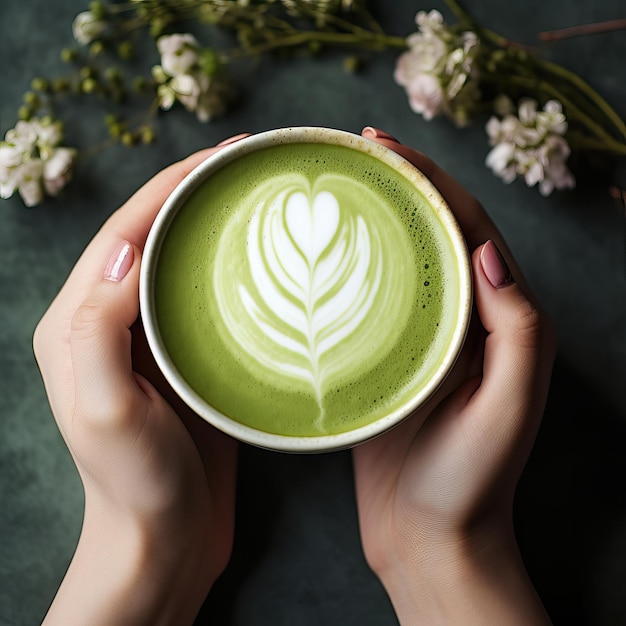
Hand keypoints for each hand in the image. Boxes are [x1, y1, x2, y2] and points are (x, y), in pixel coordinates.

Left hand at [33, 135, 248, 624]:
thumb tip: (127, 246)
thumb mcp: (105, 410)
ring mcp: (152, 337)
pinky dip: (234, 267)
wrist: (165, 537)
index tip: (224, 153)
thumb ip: (99, 326)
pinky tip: (267, 259)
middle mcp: (112, 319)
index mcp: (80, 320)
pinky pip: (207, 295)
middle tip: (252, 164)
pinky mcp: (187, 357)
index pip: (127, 229)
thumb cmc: (135, 483)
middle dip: (199, 191)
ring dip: (218, 224)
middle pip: (155, 233)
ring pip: (184, 260)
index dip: (172, 184)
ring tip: (263, 197)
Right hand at [353, 127, 555, 623]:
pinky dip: (353, 268)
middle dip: (401, 184)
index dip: (432, 179)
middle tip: (355, 150)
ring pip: (401, 260)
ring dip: (375, 218)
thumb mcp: (510, 407)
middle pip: (433, 231)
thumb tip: (486, 252)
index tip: (386, 146)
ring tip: (338, 186)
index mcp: (498, 321)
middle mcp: (463, 320)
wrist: (430, 536)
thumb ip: (515, 330)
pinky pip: (372, 301)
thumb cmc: (471, 480)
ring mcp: (422, 338)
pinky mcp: (387, 359)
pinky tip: (323, 255)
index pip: (467, 226)